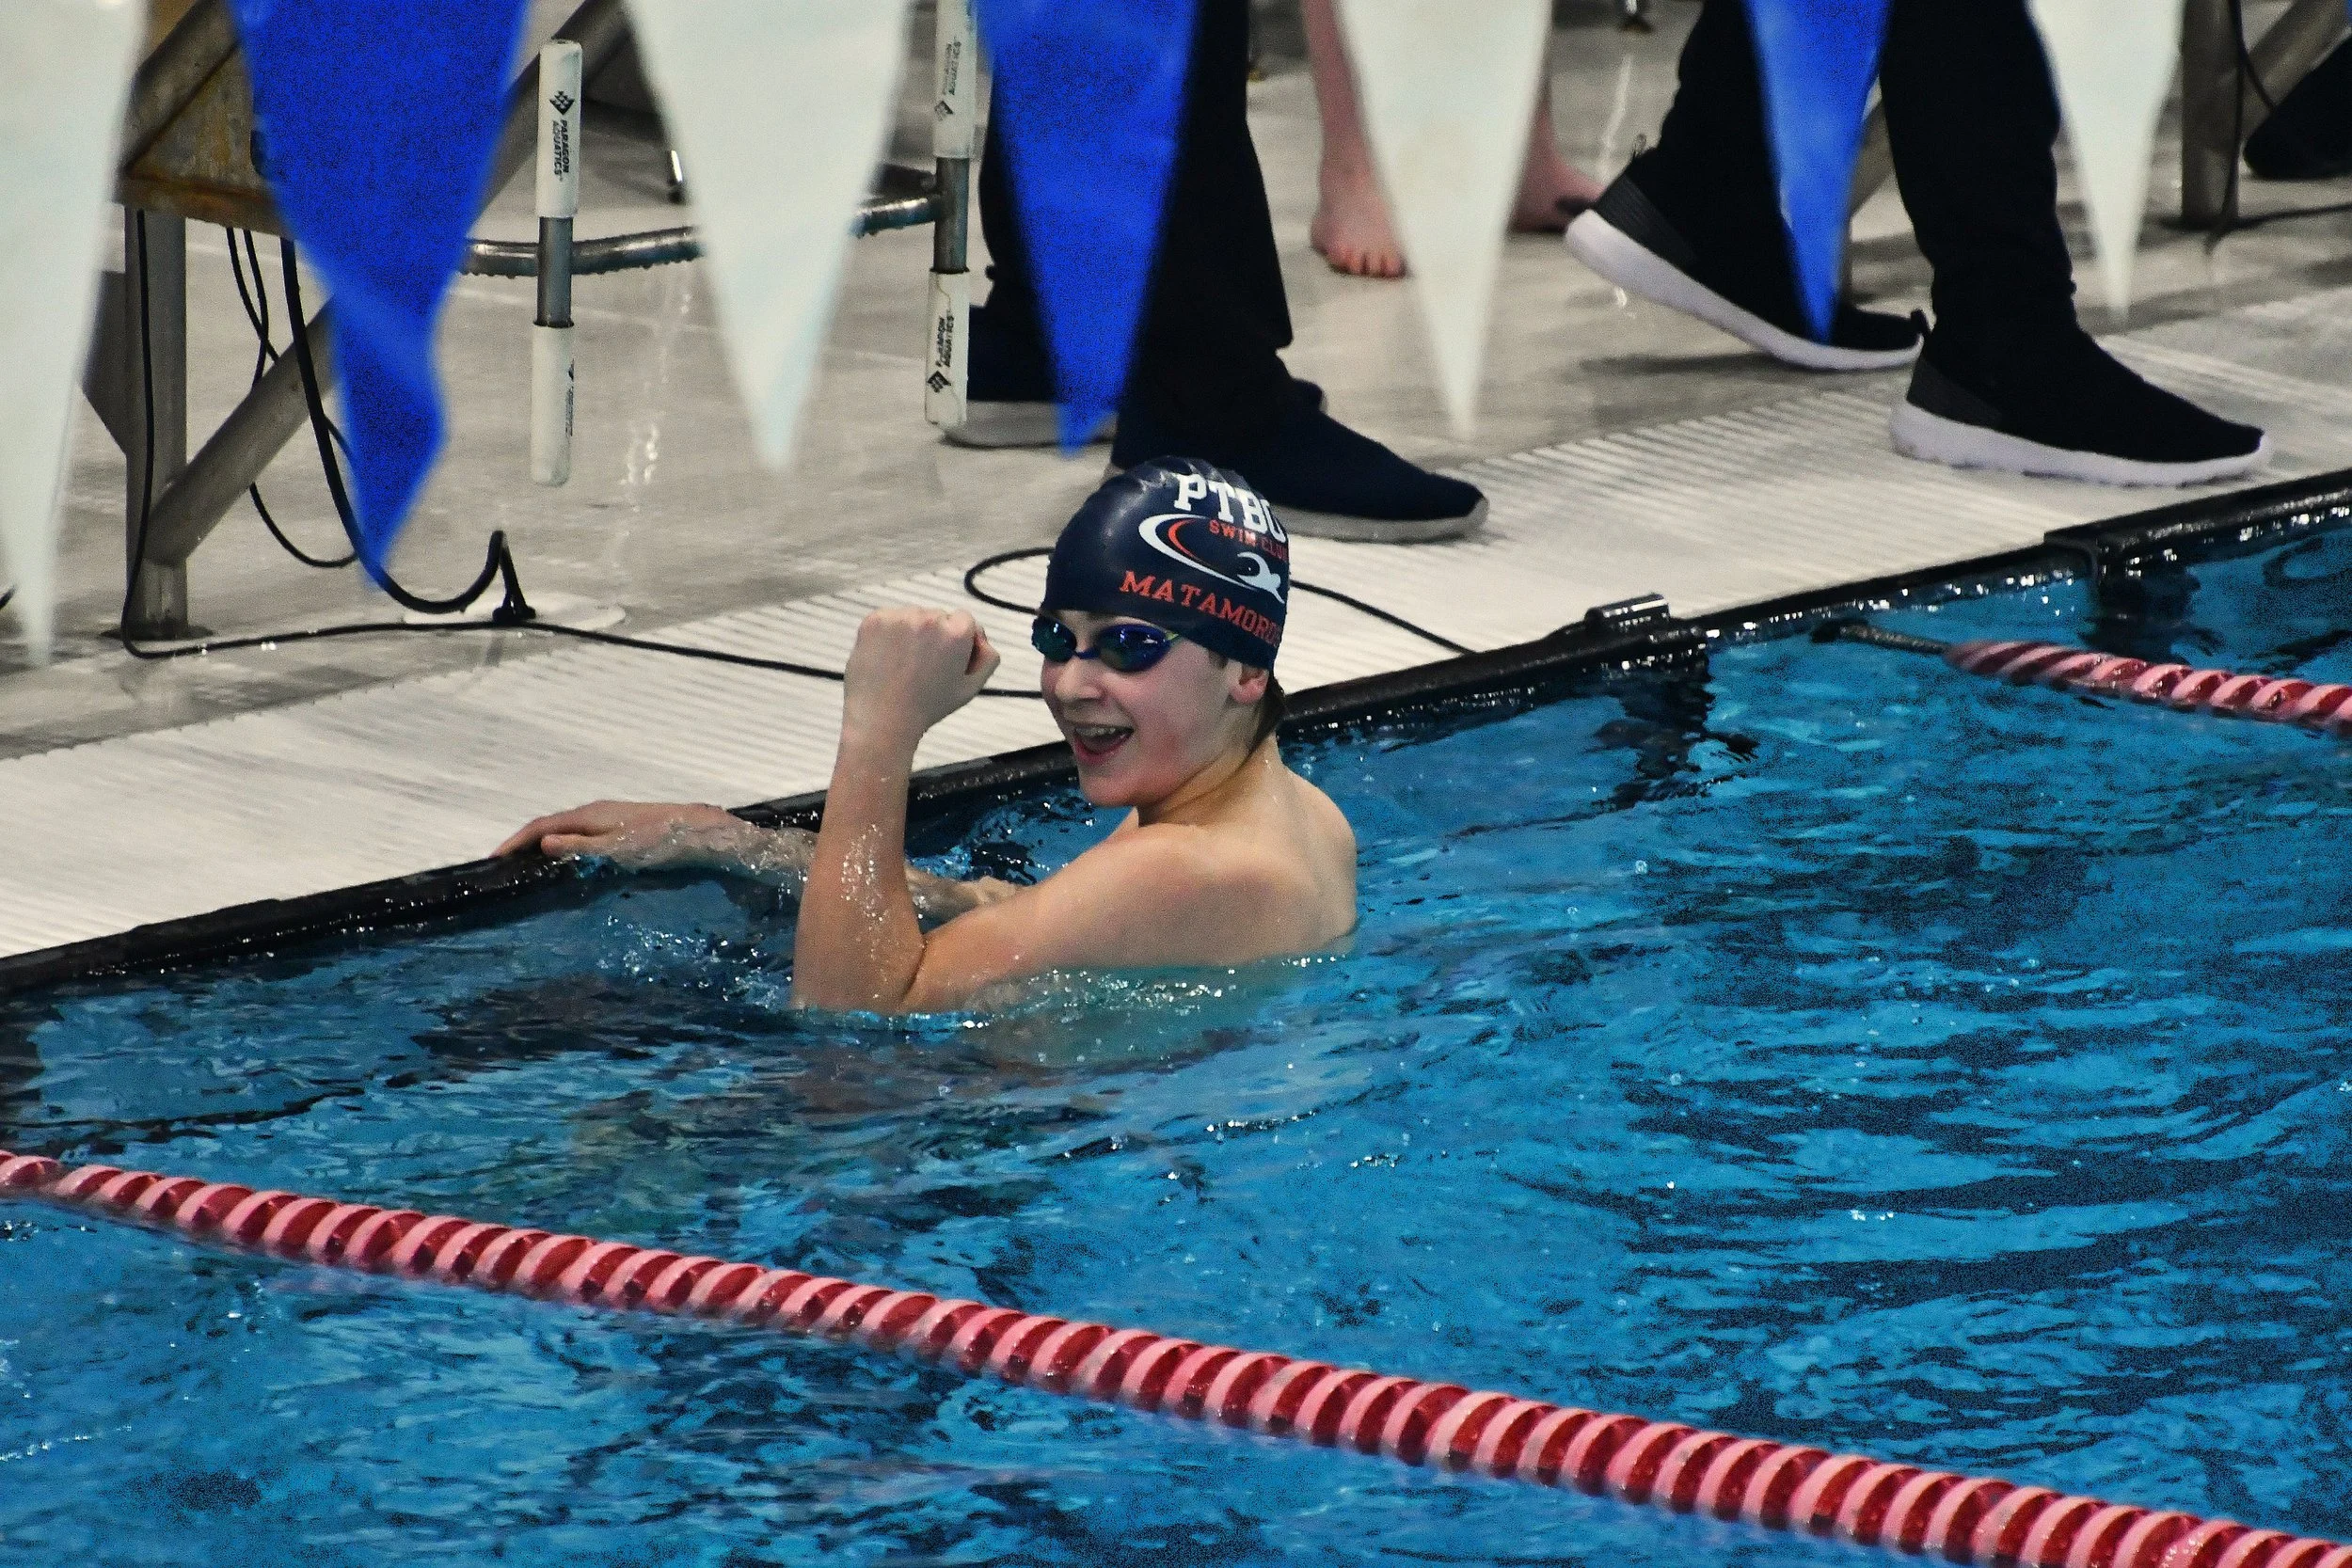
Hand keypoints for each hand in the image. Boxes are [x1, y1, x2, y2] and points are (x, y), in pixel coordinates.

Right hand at [494, 799, 741, 867]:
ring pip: (568, 830)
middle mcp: (597, 811)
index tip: (493, 860)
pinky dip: (567, 846)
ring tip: (530, 867)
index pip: (541, 826)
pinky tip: (570, 862)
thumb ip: (582, 848)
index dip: (515, 842)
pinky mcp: (625, 826)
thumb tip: (544, 844)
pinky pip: (583, 834)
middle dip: (525, 843)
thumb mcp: (618, 850)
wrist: (702, 832)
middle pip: (551, 826)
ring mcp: (611, 817)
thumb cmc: (661, 842)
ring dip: (546, 845)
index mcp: (590, 815)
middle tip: (505, 866)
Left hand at [841, 606, 999, 747]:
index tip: (947, 658)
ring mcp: (899, 618)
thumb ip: (988, 657)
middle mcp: (929, 619)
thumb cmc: (927, 706)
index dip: (958, 640)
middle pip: (937, 616)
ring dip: (911, 633)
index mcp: (956, 633)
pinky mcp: (875, 620)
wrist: (882, 717)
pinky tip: (889, 657)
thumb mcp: (971, 688)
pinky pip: (889, 618)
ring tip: (904, 665)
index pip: (964, 619)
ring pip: (912, 616)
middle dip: (934, 636)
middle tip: (923, 667)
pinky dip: (889, 634)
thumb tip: (981, 637)